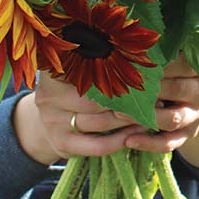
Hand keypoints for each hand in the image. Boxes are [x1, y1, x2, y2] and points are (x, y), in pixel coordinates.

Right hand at [13, 73, 143, 165]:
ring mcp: (53, 122)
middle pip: (99, 98)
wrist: (42, 122)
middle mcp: (49, 96)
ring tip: (151, 113)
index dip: (121, 73)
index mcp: (55, 71)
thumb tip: (136, 53)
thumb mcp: (74, 71)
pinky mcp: (61, 144)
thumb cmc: (69, 89)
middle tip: (155, 95)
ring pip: (101, 121)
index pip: (92, 71)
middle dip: (130, 99)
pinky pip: (97, 145)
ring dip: (129, 119)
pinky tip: (134, 134)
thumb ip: (95, 62)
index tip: (146, 73)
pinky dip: (119, 140)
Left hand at [123, 55, 198, 154]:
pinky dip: (149, 143)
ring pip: (172, 119)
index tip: (133, 61)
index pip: (181, 63)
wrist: (197, 95)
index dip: (158, 63)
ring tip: (119, 114)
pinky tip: (129, 140)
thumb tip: (127, 45)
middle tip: (122, 87)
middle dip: (149, 89)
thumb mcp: (176, 60)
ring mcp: (197, 115)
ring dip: (145, 116)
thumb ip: (160, 55)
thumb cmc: (177, 72)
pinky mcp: (189, 134)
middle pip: (177, 89)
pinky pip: (169, 143)